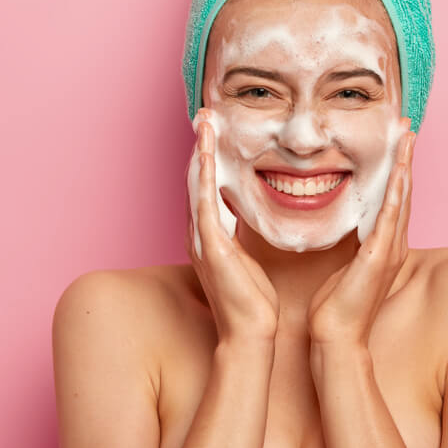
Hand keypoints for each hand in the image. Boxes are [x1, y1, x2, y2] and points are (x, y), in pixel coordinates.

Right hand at [186, 109, 279, 343]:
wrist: (250, 332)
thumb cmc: (251, 300)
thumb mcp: (245, 257)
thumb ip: (240, 235)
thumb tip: (244, 217)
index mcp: (209, 235)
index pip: (206, 187)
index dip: (207, 157)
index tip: (213, 130)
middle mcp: (198, 234)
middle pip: (196, 180)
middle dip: (200, 146)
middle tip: (204, 115)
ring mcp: (201, 239)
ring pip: (197, 185)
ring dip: (200, 152)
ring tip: (204, 122)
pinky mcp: (210, 247)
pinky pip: (204, 204)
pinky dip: (205, 176)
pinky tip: (207, 154)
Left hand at [306, 122, 415, 348]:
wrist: (335, 337)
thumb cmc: (333, 307)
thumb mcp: (341, 265)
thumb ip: (344, 243)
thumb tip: (335, 222)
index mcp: (382, 245)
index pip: (391, 198)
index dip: (395, 168)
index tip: (395, 142)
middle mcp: (392, 244)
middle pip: (403, 191)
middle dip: (404, 158)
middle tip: (406, 127)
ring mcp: (390, 250)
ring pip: (401, 197)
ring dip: (404, 165)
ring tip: (406, 137)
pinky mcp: (380, 257)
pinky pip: (390, 217)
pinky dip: (397, 192)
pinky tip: (399, 171)